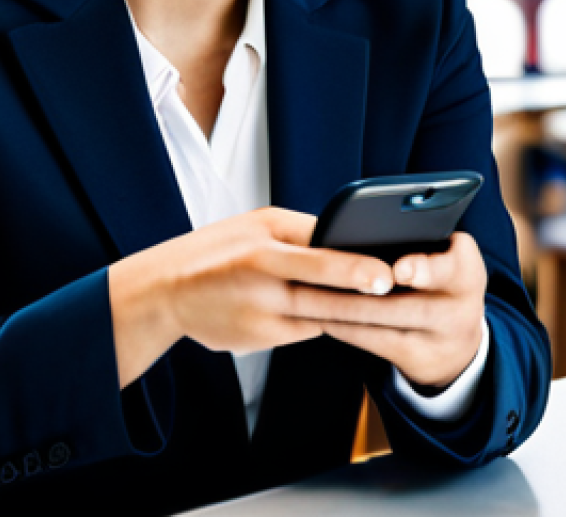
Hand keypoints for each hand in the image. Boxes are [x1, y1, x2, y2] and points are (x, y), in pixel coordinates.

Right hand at [108, 207, 394, 388]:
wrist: (167, 290)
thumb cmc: (218, 249)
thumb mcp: (255, 224)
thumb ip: (301, 232)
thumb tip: (348, 239)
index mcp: (262, 247)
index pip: (319, 257)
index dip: (356, 267)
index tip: (388, 272)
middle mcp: (262, 283)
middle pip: (325, 294)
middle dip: (365, 298)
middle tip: (399, 294)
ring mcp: (261, 315)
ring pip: (320, 318)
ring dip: (353, 314)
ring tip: (387, 307)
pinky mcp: (260, 340)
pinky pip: (305, 331)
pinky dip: (324, 322)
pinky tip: (344, 315)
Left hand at [314, 231, 487, 388]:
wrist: (456, 339)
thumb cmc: (436, 276)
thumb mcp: (443, 254)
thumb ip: (416, 237)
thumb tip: (367, 220)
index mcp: (466, 271)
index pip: (452, 267)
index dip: (425, 269)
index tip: (398, 270)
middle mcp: (459, 309)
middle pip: (409, 305)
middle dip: (362, 291)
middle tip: (322, 276)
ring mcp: (438, 340)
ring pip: (382, 323)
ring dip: (339, 306)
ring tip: (305, 290)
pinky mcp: (415, 360)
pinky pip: (371, 343)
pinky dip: (340, 325)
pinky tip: (314, 311)